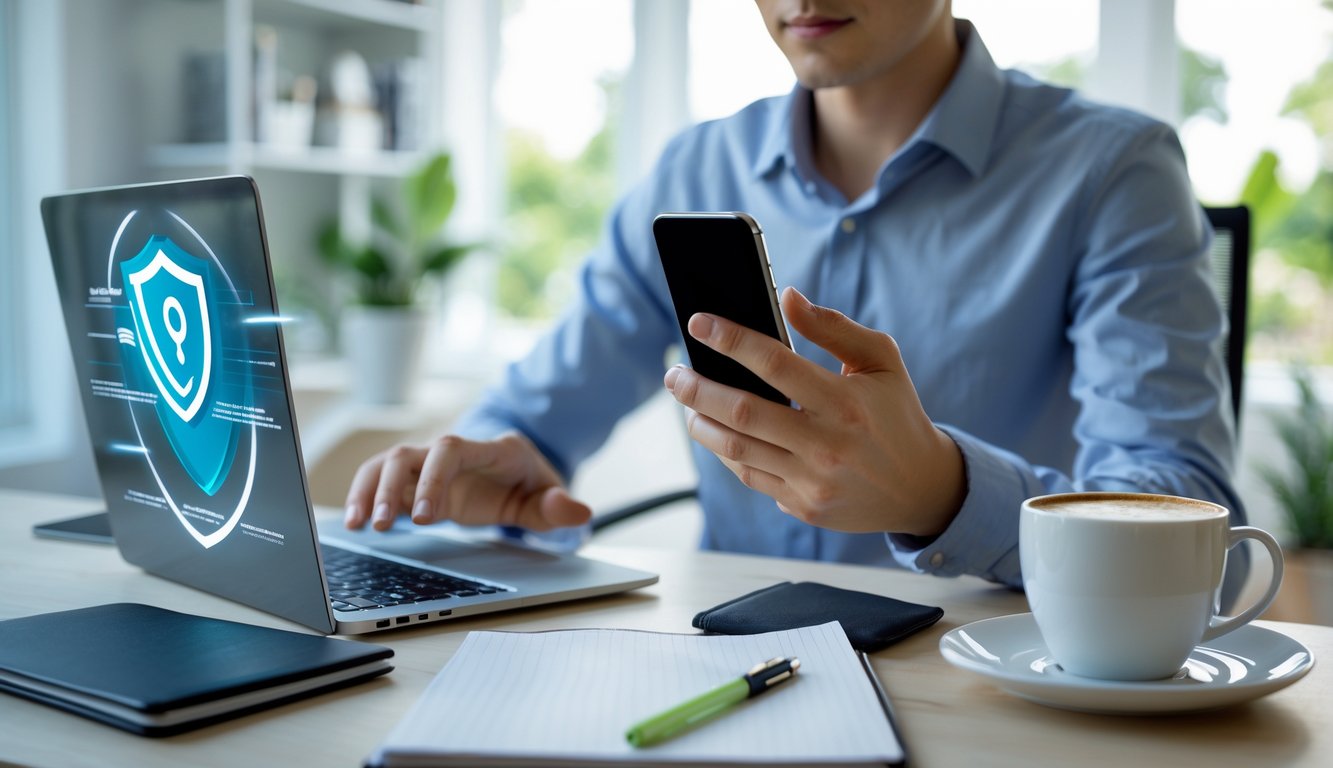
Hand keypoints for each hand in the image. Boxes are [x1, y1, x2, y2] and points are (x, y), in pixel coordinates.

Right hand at [343, 432, 591, 532]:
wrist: (513, 471)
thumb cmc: (529, 484)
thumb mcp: (548, 496)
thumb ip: (559, 506)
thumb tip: (579, 513)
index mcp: (487, 450)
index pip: (452, 450)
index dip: (433, 477)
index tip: (422, 516)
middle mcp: (452, 451)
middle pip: (410, 454)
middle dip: (392, 488)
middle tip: (382, 525)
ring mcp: (429, 463)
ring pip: (388, 463)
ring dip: (369, 491)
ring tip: (359, 525)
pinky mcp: (413, 477)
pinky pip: (380, 478)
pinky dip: (365, 495)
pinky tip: (355, 521)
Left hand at [663, 287, 964, 536]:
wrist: (921, 488)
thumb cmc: (896, 414)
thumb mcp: (880, 361)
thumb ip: (833, 326)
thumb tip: (787, 297)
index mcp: (846, 401)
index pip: (775, 364)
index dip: (731, 340)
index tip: (699, 324)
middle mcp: (828, 444)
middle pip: (743, 412)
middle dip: (699, 389)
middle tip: (675, 372)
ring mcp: (813, 480)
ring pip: (738, 449)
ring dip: (702, 422)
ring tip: (687, 401)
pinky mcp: (804, 506)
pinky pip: (750, 475)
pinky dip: (725, 450)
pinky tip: (713, 430)